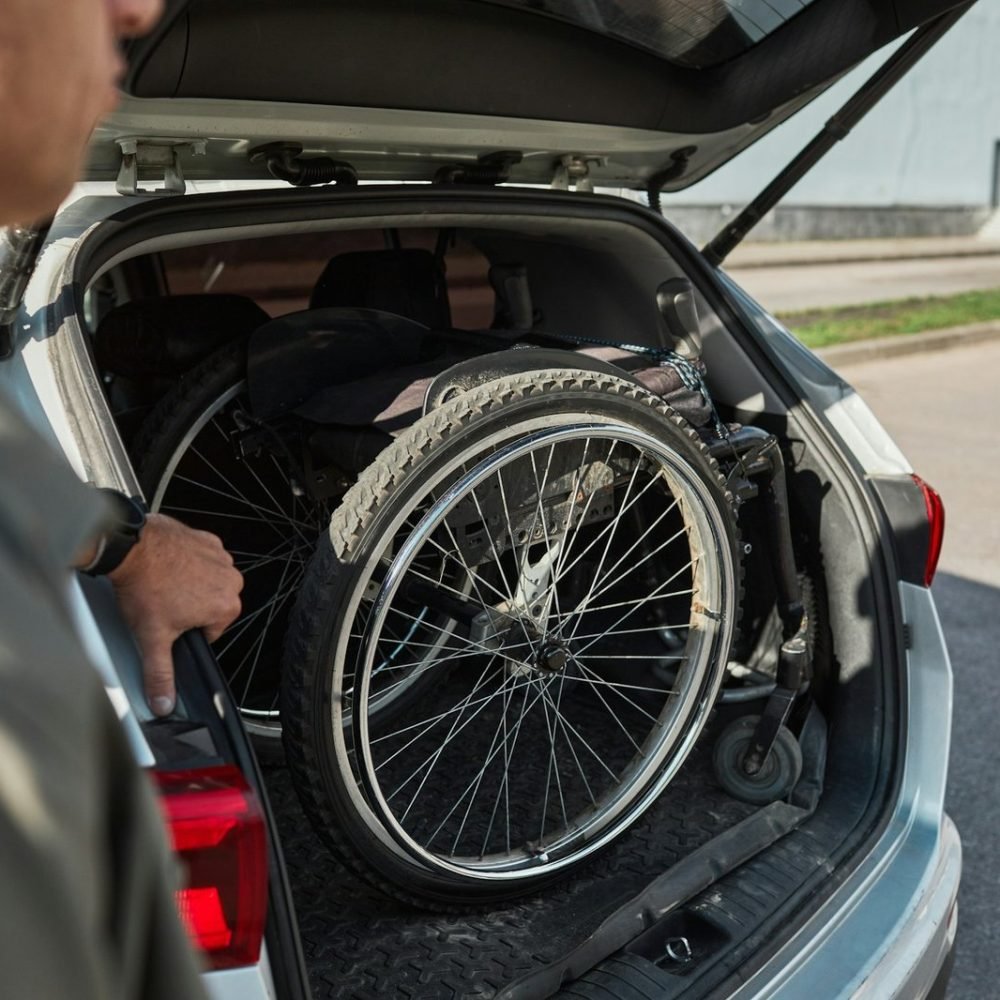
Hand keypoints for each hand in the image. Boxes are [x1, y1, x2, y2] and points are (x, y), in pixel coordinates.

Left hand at [108, 513, 243, 716]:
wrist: (131, 546)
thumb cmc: (145, 586)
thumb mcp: (152, 638)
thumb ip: (160, 674)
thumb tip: (164, 702)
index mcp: (226, 606)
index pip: (210, 632)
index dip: (185, 630)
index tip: (169, 621)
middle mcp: (230, 580)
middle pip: (211, 606)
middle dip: (189, 607)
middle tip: (163, 602)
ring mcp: (220, 557)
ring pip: (207, 582)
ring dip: (190, 584)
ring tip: (163, 584)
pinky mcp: (207, 540)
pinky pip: (202, 558)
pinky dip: (187, 562)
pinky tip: (166, 566)